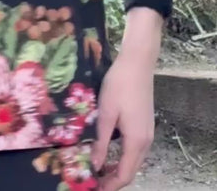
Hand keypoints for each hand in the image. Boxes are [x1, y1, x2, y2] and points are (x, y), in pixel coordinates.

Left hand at [91, 52, 154, 189]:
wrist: (137, 63)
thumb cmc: (119, 85)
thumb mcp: (106, 113)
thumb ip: (102, 142)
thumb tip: (96, 166)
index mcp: (136, 141)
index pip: (125, 174)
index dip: (110, 185)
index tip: (95, 188)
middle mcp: (146, 141)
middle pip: (131, 170)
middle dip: (114, 180)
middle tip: (94, 181)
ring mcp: (148, 133)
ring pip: (134, 160)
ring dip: (119, 168)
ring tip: (99, 170)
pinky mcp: (145, 124)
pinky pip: (135, 149)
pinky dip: (124, 157)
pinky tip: (110, 152)